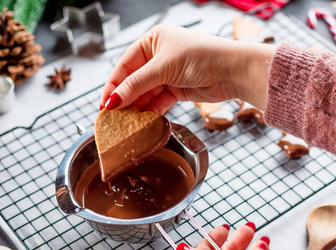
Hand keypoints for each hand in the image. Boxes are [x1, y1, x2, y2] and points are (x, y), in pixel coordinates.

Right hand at [100, 25, 276, 113]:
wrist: (231, 70)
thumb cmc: (200, 56)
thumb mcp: (163, 67)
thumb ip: (136, 85)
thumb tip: (113, 100)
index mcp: (152, 41)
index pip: (125, 65)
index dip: (114, 84)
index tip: (104, 104)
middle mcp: (159, 56)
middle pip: (134, 80)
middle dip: (125, 98)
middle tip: (113, 117)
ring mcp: (169, 74)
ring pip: (146, 93)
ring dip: (138, 107)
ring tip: (126, 123)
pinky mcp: (178, 89)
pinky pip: (160, 102)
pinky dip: (153, 111)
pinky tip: (144, 121)